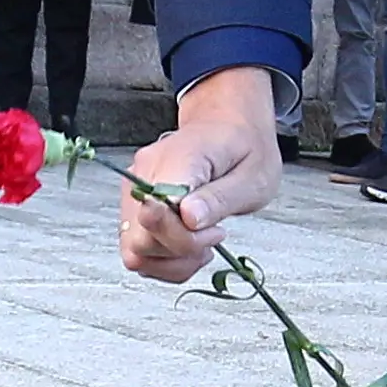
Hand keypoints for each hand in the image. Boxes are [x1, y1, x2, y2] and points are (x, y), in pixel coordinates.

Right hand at [121, 67, 282, 281]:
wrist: (228, 125)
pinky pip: (138, 252)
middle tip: (215, 234)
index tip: (214, 230)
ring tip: (203, 242)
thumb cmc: (243, 147)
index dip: (180, 235)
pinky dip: (165, 260)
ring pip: (135, 252)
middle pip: (141, 240)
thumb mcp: (252, 175)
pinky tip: (189, 245)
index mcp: (177, 160)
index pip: (154, 210)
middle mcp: (144, 175)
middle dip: (182, 251)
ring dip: (173, 260)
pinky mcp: (134, 209)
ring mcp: (134, 192)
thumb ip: (219, 199)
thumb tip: (188, 218)